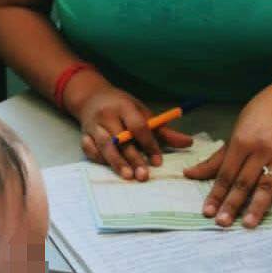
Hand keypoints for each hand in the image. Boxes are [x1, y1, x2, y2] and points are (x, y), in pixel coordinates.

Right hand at [71, 81, 191, 181]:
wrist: (91, 96)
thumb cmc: (121, 106)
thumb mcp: (141, 112)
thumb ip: (163, 130)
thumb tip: (188, 142)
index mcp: (124, 106)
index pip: (138, 126)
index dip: (149, 144)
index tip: (158, 161)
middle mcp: (107, 115)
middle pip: (120, 139)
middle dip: (133, 158)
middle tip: (144, 176)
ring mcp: (93, 125)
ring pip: (104, 145)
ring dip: (116, 162)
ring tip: (128, 176)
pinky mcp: (83, 134)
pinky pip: (89, 149)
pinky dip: (99, 159)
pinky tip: (109, 168)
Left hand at [183, 85, 271, 227]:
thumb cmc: (255, 119)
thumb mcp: (233, 134)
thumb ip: (215, 159)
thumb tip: (189, 174)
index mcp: (241, 142)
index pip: (226, 173)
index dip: (216, 193)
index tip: (207, 211)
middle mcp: (260, 151)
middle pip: (244, 181)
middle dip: (232, 203)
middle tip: (222, 223)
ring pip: (267, 185)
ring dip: (257, 206)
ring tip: (248, 224)